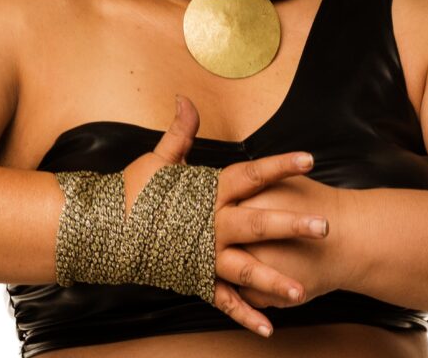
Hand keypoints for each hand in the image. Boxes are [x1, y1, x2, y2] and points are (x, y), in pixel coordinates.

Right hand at [122, 94, 330, 336]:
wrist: (103, 232)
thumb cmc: (132, 192)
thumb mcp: (159, 158)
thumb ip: (181, 131)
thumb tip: (185, 98)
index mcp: (208, 192)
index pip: (250, 174)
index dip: (280, 166)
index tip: (308, 159)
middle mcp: (211, 224)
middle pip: (258, 223)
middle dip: (293, 225)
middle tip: (324, 227)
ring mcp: (204, 255)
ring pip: (245, 269)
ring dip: (275, 280)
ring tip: (302, 291)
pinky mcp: (195, 279)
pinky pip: (224, 300)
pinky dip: (245, 315)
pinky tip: (269, 329)